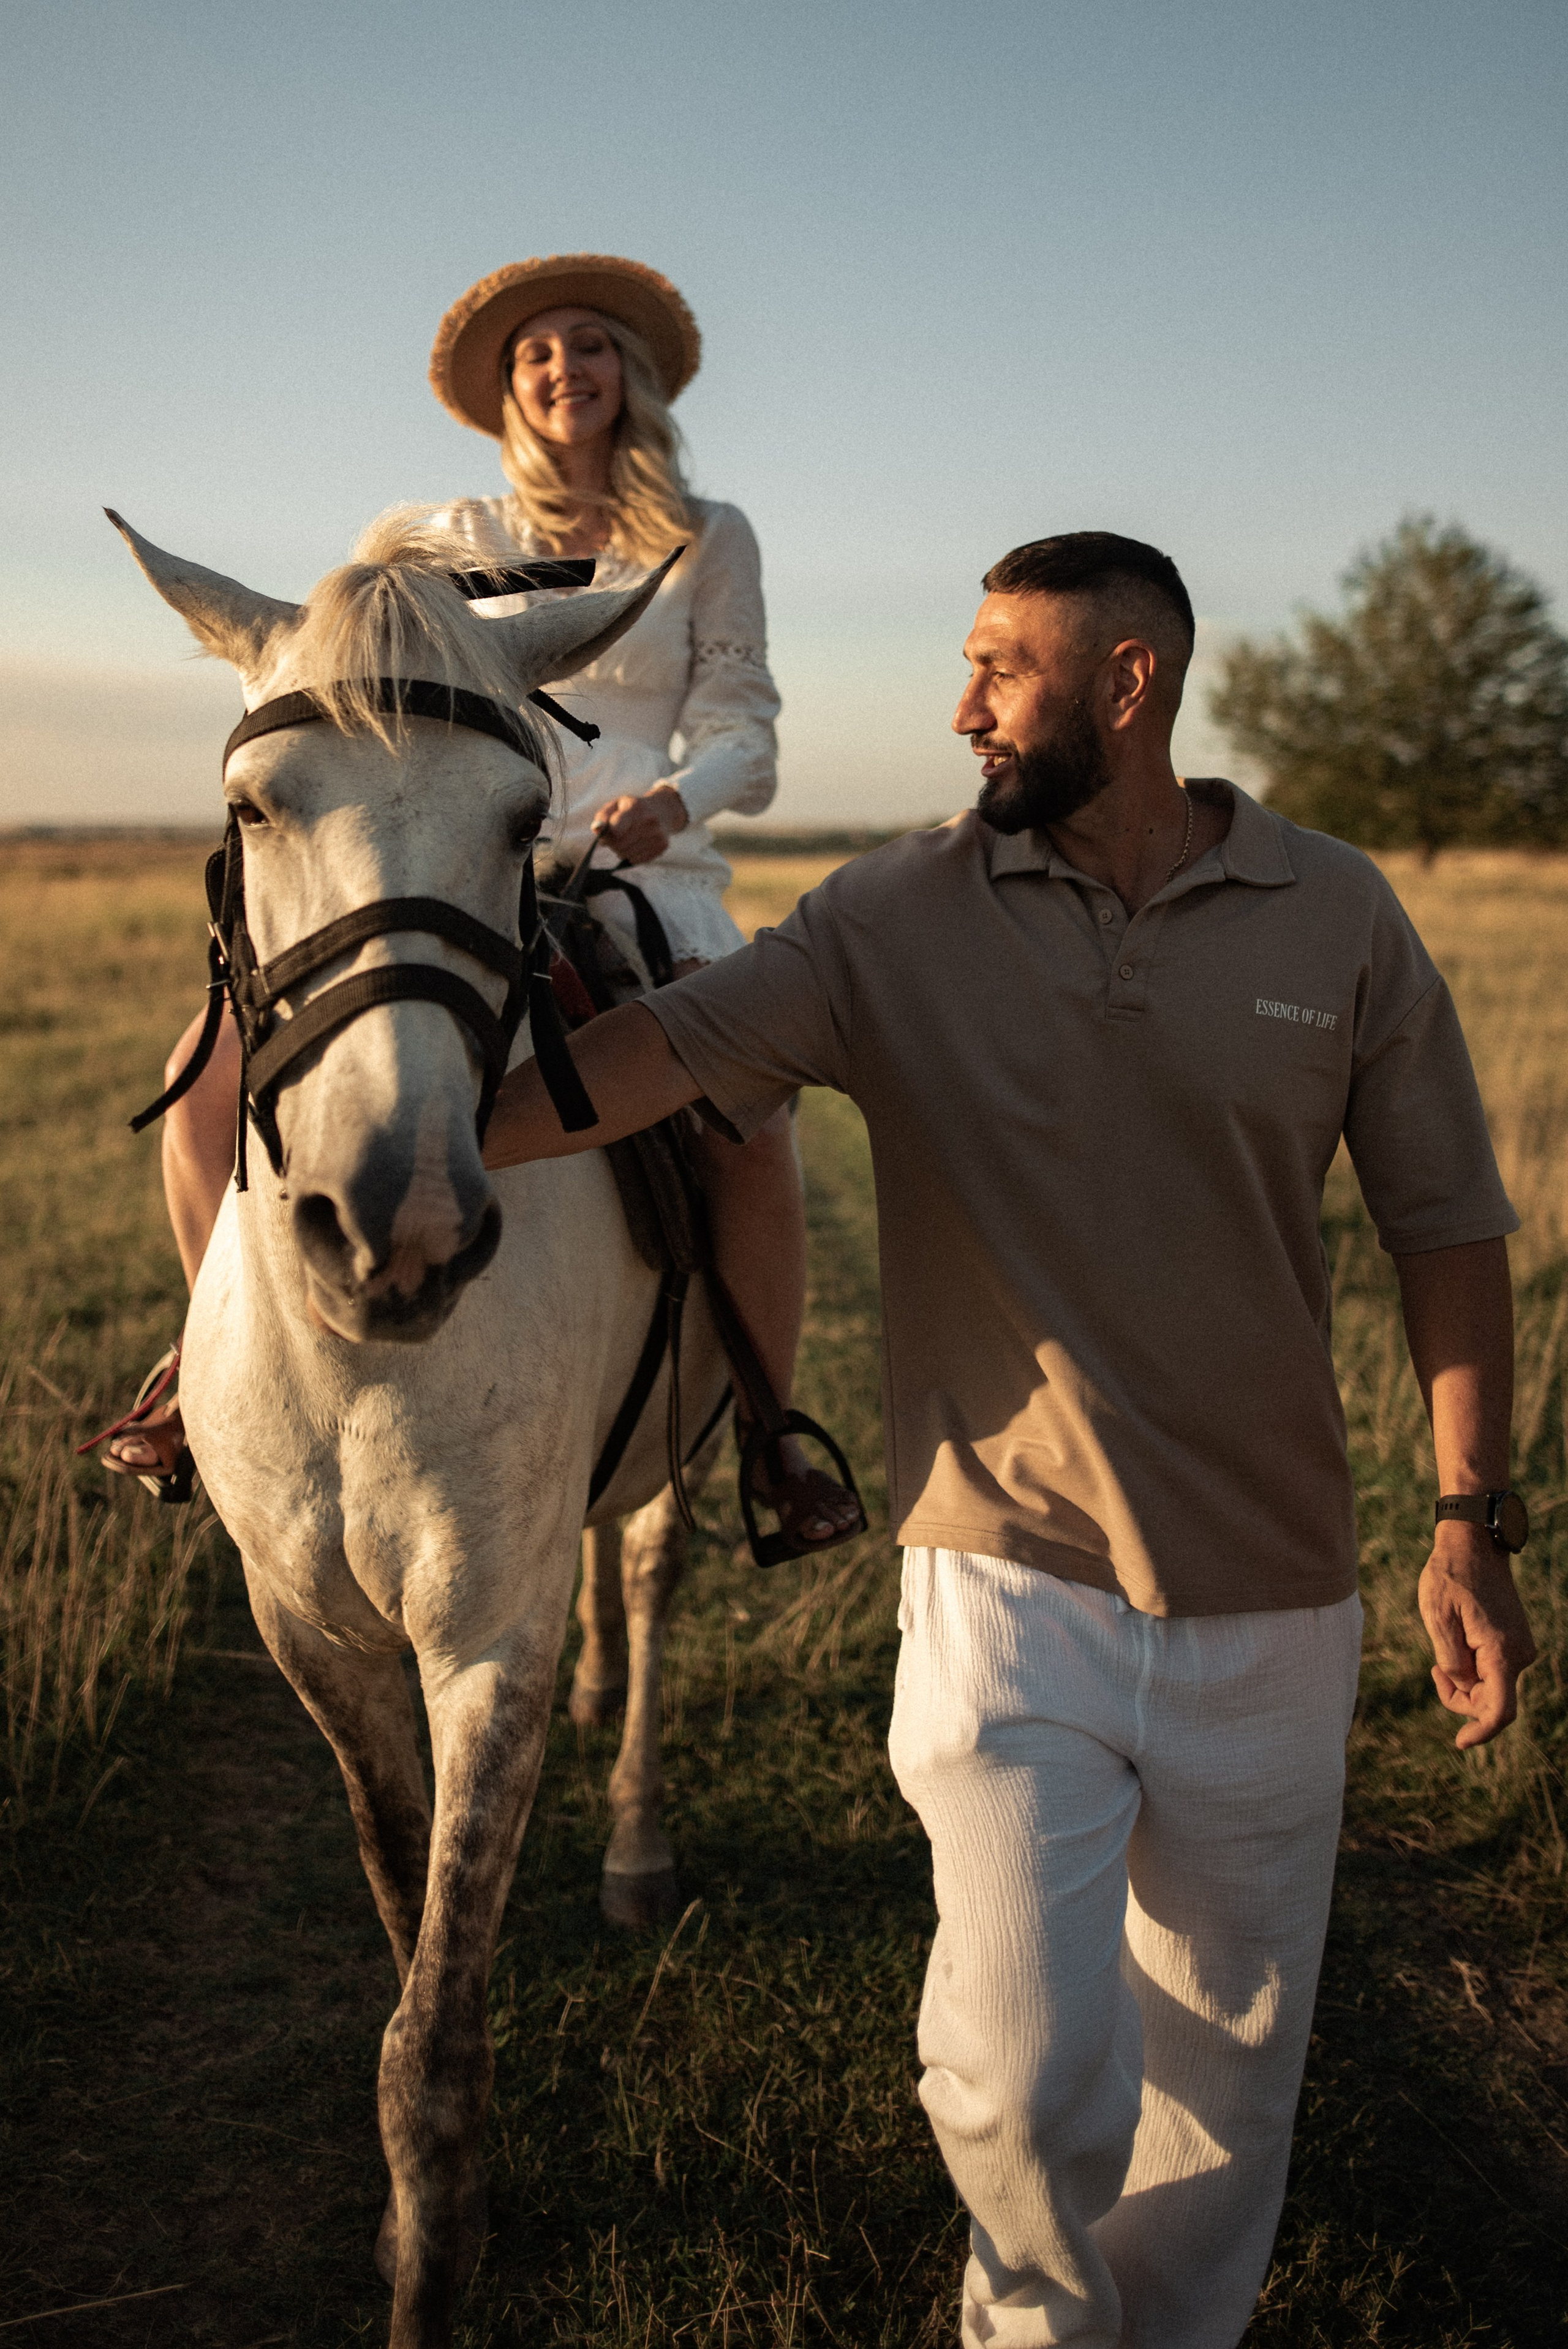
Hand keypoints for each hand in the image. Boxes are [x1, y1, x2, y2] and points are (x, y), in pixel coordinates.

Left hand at [591, 783, 688, 866]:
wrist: (663, 810)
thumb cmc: (632, 809)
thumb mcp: (616, 805)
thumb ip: (602, 817)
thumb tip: (596, 829)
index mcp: (635, 807)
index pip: (616, 829)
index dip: (606, 836)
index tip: (604, 834)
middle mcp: (649, 820)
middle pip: (619, 844)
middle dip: (612, 843)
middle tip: (614, 837)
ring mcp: (657, 834)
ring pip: (627, 854)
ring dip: (621, 850)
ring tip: (626, 840)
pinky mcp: (662, 846)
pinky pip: (636, 860)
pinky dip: (631, 855)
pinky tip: (635, 845)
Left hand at [1417, 1523, 1536, 1747]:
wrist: (1473, 1545)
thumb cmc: (1450, 1577)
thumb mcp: (1438, 1618)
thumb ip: (1451, 1661)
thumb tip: (1466, 1687)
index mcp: (1501, 1653)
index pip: (1500, 1710)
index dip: (1481, 1731)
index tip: (1459, 1742)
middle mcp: (1519, 1655)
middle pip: (1492, 1701)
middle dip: (1461, 1699)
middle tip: (1433, 1671)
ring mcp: (1520, 1648)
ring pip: (1492, 1686)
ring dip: (1465, 1682)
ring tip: (1439, 1655)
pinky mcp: (1514, 1642)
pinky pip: (1494, 1670)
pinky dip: (1472, 1670)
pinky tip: (1455, 1647)